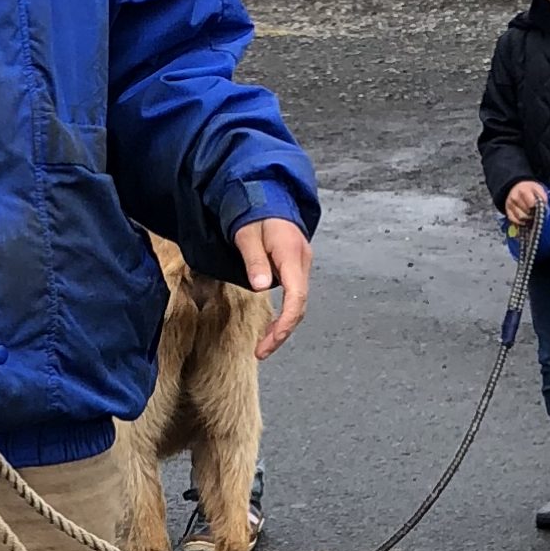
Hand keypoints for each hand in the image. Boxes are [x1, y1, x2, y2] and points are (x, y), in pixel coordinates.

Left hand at [232, 216, 311, 361]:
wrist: (267, 198)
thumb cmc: (254, 214)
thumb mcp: (247, 235)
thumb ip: (254, 261)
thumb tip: (261, 287)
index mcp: (292, 255)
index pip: (296, 297)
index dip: (285, 324)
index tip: (268, 343)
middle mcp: (302, 262)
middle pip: (299, 306)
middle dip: (282, 332)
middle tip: (260, 352)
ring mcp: (301, 266)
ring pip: (298, 303)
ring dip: (283, 325)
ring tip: (263, 344)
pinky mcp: (296, 268)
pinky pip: (294, 296)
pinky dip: (284, 313)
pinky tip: (270, 325)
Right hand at [502, 180, 545, 231]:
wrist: (516, 187)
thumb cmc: (529, 189)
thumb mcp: (537, 188)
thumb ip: (542, 196)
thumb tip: (545, 206)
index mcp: (523, 191)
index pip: (531, 204)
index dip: (536, 208)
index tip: (538, 208)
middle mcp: (515, 198)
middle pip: (525, 212)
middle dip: (532, 215)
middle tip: (535, 214)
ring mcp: (510, 205)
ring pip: (520, 217)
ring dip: (527, 219)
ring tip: (531, 217)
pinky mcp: (507, 210)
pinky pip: (513, 220)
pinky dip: (520, 222)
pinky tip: (525, 221)